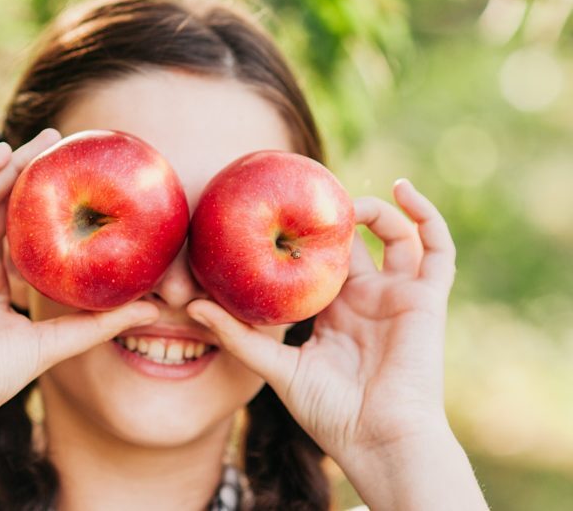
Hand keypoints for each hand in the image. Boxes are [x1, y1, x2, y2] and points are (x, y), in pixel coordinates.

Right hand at [0, 129, 158, 428]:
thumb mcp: (52, 342)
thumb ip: (97, 323)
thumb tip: (153, 310)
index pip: (19, 227)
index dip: (45, 202)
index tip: (79, 178)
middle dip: (28, 170)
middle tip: (62, 143)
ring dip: (3, 163)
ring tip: (40, 143)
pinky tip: (0, 154)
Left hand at [187, 179, 455, 462]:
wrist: (377, 441)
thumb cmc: (329, 413)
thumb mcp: (276, 368)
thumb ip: (239, 335)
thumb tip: (193, 306)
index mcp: (335, 311)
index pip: (321, 260)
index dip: (306, 234)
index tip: (278, 204)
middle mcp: (367, 298)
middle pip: (357, 241)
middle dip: (337, 215)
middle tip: (310, 193)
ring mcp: (399, 296)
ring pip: (398, 236)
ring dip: (377, 209)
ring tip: (345, 200)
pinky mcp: (426, 298)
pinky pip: (437, 249)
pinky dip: (427, 216)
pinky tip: (402, 190)